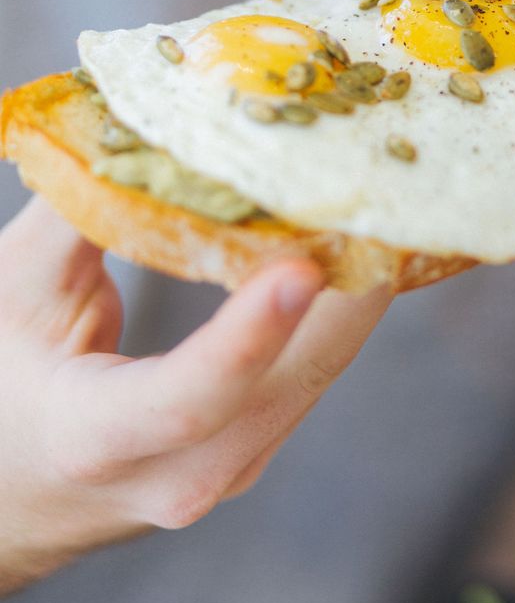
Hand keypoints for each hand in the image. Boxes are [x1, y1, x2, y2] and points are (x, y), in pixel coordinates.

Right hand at [0, 197, 390, 594]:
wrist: (12, 485)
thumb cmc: (2, 380)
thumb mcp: (17, 288)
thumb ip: (80, 207)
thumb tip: (148, 117)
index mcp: (96, 440)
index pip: (187, 400)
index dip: (247, 338)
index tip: (302, 269)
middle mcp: (179, 473)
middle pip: (287, 384)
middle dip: (348, 289)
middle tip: (388, 195)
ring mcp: (229, 467)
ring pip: (315, 376)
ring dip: (356, 292)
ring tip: (388, 203)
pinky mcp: (256, 443)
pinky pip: (311, 371)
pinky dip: (337, 308)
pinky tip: (357, 244)